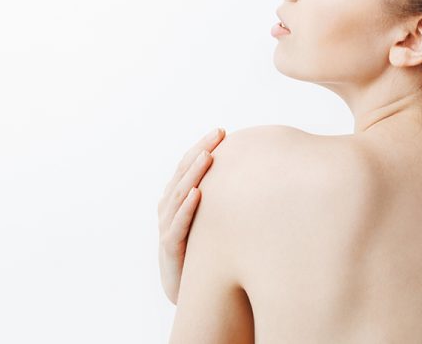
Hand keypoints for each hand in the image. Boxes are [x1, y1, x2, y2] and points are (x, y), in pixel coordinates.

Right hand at [158, 127, 225, 304]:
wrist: (190, 289)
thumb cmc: (205, 248)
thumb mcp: (214, 218)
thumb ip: (224, 196)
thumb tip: (254, 172)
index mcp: (177, 197)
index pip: (187, 165)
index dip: (202, 147)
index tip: (221, 132)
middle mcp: (169, 208)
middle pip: (183, 173)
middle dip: (201, 152)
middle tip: (218, 135)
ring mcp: (167, 226)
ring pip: (179, 194)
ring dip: (193, 174)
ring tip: (208, 156)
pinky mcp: (170, 246)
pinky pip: (178, 224)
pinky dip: (187, 207)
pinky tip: (198, 193)